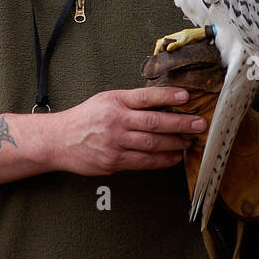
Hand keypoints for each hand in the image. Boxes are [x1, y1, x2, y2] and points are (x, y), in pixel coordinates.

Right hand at [50, 87, 207, 175]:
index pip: (146, 97)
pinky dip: (163, 160)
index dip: (168, 96)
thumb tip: (162, 104)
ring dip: (175, 143)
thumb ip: (130, 101)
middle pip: (154, 122)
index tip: (186, 97)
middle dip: (180, 123)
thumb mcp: (105, 100)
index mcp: (115, 101)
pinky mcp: (114, 161)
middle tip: (199, 124)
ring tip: (190, 141)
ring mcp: (115, 142)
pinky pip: (144, 161)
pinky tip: (175, 157)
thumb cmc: (85, 118)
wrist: (59, 140)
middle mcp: (116, 121)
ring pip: (152, 143)